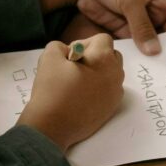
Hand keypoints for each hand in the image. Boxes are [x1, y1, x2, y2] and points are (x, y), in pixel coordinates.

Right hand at [18, 34, 123, 151]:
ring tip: (78, 82)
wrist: (52, 126)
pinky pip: (110, 90)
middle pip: (112, 55)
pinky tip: (82, 96)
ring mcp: (116, 93)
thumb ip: (60, 45)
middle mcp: (116, 74)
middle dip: (95, 56)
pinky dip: (99, 88)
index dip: (85, 43)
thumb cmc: (52, 89)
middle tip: (75, 67)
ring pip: (112, 73)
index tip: (70, 56)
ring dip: (98, 72)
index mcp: (104, 59)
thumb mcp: (49, 57)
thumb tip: (69, 51)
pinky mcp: (112, 108)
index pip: (103, 39)